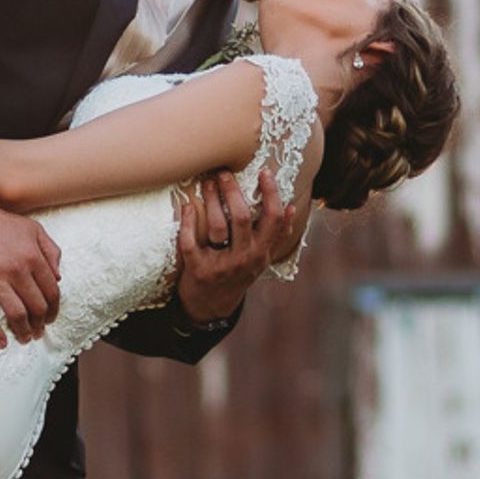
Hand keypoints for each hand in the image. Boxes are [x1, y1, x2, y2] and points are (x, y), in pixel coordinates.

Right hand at [0, 193, 62, 347]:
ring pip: (15, 313)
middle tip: (38, 333)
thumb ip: (51, 251)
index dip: (53, 310)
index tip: (50, 319)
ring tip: (25, 339)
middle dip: (40, 324)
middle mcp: (16, 268)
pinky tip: (1, 343)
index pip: (51, 291)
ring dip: (23, 331)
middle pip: (36, 306)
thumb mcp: (33, 229)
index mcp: (32, 255)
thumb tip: (59, 278)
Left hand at [171, 163, 308, 322]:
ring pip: (217, 226)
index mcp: (262, 252)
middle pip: (242, 218)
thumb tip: (291, 206)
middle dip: (233, 191)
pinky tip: (188, 207)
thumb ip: (276, 234)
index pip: (274, 219)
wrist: (211, 306)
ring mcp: (221, 265)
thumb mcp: (261, 258)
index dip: (271, 193)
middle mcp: (244, 258)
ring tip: (208, 183)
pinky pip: (190, 242)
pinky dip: (187, 222)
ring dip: (211, 200)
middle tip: (224, 172)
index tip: (264, 172)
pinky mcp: (198, 269)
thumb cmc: (238, 273)